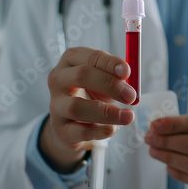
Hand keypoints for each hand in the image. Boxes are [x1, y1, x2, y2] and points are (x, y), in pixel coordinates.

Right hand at [42, 47, 136, 172]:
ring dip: (107, 112)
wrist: (74, 124)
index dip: (109, 63)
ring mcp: (56, 105)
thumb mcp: (105, 81)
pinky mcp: (60, 130)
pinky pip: (81, 131)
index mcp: (70, 61)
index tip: (127, 72)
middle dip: (110, 85)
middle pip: (81, 76)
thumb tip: (129, 78)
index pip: (90, 57)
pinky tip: (113, 128)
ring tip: (128, 116)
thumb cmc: (93, 94)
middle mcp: (58, 80)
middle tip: (131, 96)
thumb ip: (117, 77)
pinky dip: (101, 131)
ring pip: (77, 107)